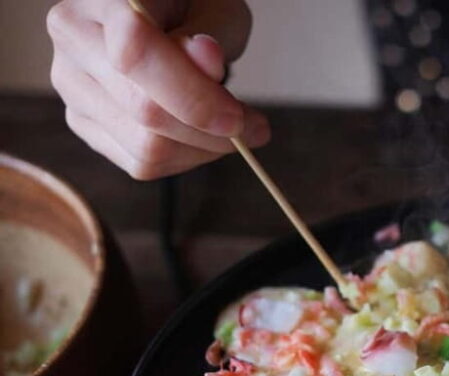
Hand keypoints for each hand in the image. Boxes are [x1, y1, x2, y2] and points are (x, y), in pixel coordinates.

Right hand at [47, 0, 269, 179]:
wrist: (167, 16)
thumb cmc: (194, 8)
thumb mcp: (216, 7)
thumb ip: (211, 32)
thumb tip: (205, 59)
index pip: (136, 52)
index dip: (192, 94)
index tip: (238, 116)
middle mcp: (72, 38)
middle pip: (143, 109)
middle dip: (209, 130)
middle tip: (253, 128)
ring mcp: (72, 85)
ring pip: (145, 147)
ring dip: (203, 149)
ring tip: (233, 131)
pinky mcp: (83, 122)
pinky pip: (141, 164)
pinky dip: (186, 159)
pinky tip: (204, 138)